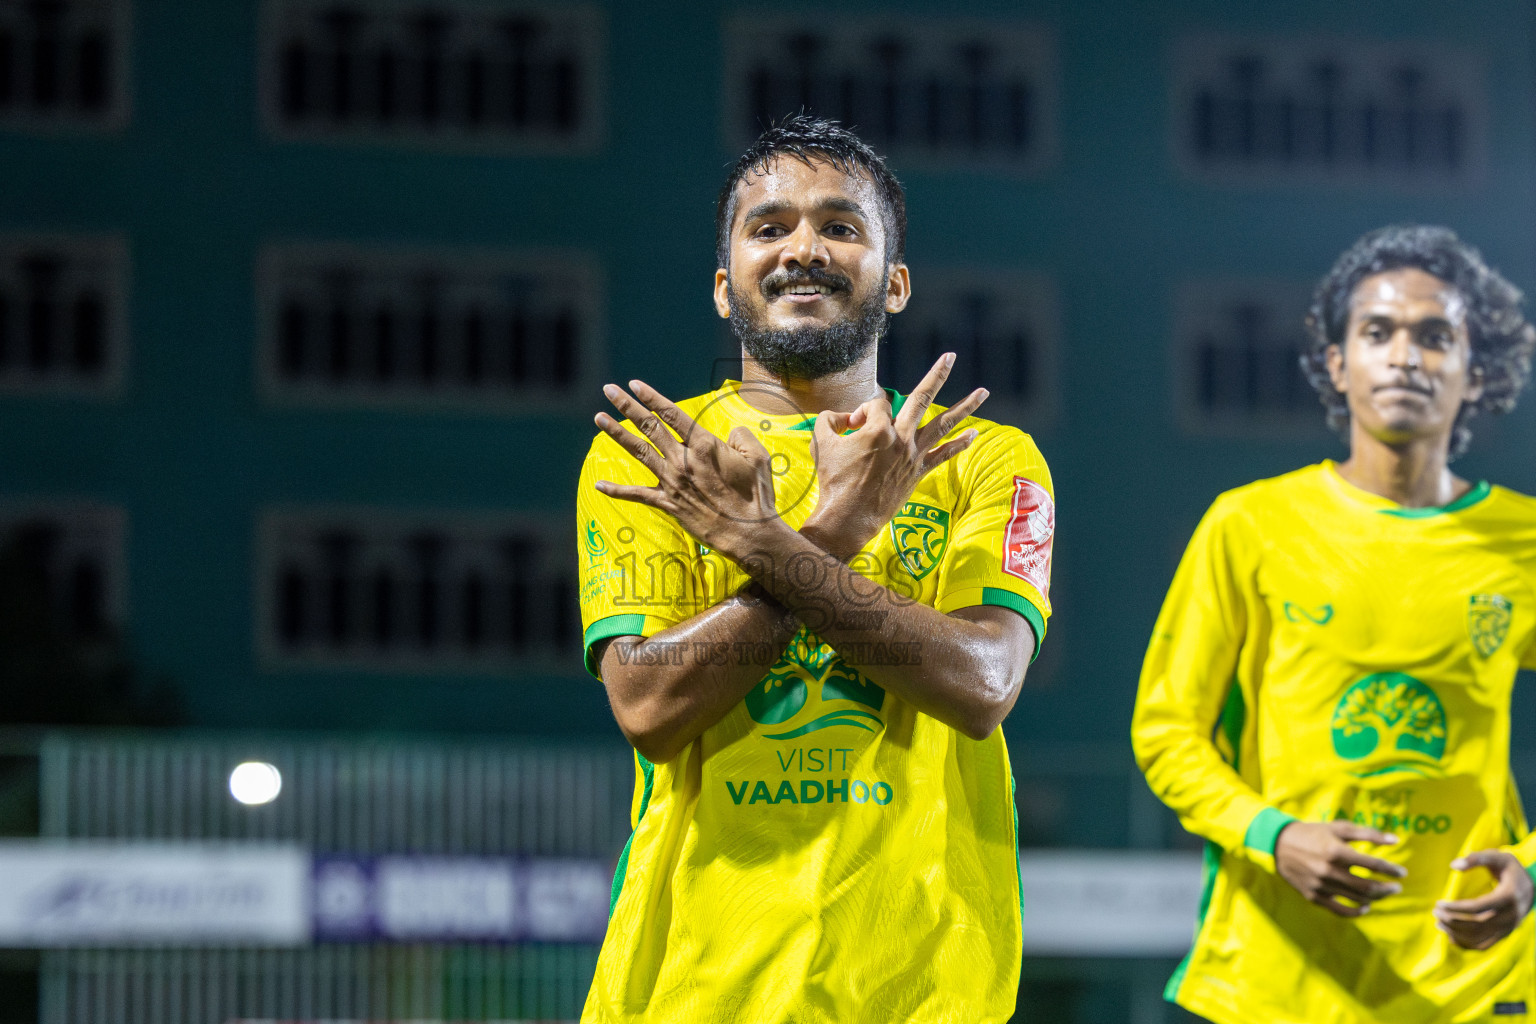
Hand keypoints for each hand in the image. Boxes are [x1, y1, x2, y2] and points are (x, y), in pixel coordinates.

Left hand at [594, 380, 778, 556]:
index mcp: (704, 445)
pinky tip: (599, 484)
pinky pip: (637, 494)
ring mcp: (672, 482)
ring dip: (617, 433)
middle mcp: (683, 460)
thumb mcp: (758, 456)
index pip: (671, 414)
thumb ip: (741, 436)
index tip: (635, 384)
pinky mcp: (668, 504)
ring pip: (638, 451)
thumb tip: (729, 432)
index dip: (651, 397)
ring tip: (598, 417)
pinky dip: (617, 490)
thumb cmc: (756, 494)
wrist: (749, 533)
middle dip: (627, 406)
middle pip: (649, 426)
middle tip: (609, 390)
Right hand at [800, 353, 988, 559]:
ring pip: (943, 424)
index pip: (876, 406)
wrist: (847, 517)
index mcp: (877, 429)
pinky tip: (974, 433)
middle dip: (937, 375)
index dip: (862, 411)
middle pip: (921, 398)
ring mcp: (912, 455)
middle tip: (951, 357)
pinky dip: (960, 444)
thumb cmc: (833, 480)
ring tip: (984, 392)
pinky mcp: (918, 472)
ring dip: (965, 407)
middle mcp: (900, 438)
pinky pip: (943, 455)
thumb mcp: (822, 443)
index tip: (851, 426)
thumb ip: (827, 420)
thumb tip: (841, 416)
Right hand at [1275, 821, 1406, 916]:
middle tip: (1396, 887)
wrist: (1279, 843)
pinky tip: (1365, 907)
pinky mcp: (1313, 896)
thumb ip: (1368, 833)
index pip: (1372, 864)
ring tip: (1383, 893)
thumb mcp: (1338, 828)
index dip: (1391, 870)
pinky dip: (1356, 912)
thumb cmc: (1313, 833)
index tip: (1402, 873)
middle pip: (1367, 887)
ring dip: (1375, 898)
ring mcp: (1321, 885)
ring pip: (1356, 899)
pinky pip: (1339, 910)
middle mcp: (1329, 870)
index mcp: (1336, 851)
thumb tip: (1395, 840)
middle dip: (1387, 888)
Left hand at [1433, 850, 1534, 948]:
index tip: (1439, 903)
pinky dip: (1466, 944)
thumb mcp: (1497, 856)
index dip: (1456, 908)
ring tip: (1438, 923)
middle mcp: (1511, 916)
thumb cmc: (1509, 869)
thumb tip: (1453, 865)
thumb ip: (1476, 858)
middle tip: (1435, 912)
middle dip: (1452, 921)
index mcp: (1508, 897)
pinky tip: (1450, 936)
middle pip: (1477, 925)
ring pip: (1479, 939)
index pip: (1478, 908)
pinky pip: (1485, 945)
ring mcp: (1509, 928)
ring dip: (1456, 934)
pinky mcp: (1505, 934)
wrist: (1532, 887)